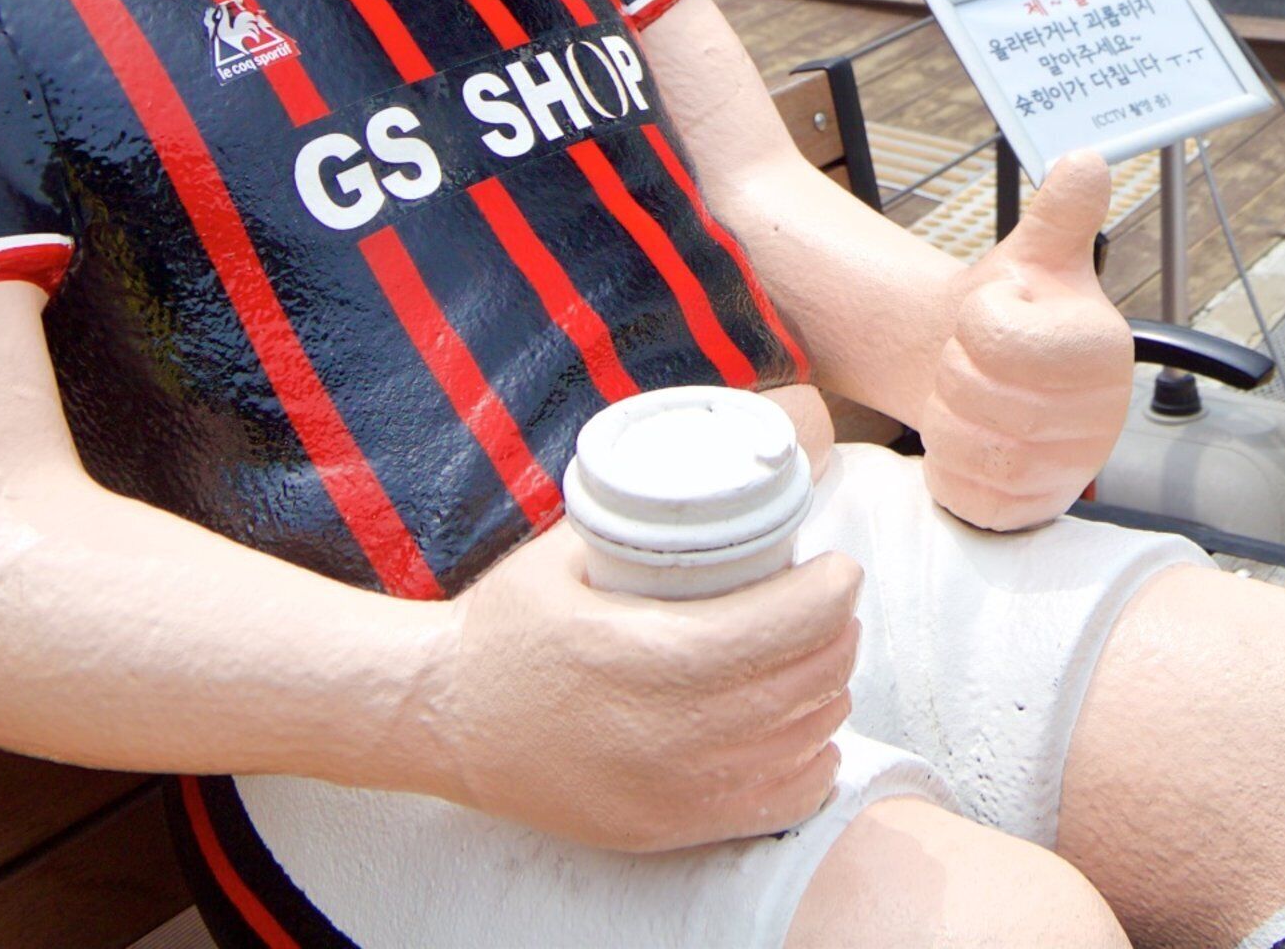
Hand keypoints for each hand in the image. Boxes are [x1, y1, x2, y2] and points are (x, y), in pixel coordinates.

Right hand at [413, 523, 861, 851]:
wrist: (447, 725)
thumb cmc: (507, 629)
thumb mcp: (568, 549)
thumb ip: (653, 518)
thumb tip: (745, 456)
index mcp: (650, 654)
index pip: (789, 624)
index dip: (833, 591)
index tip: (836, 568)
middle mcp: (674, 730)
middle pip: (810, 678)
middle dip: (838, 632)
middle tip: (827, 604)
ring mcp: (680, 789)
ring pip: (809, 735)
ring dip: (828, 687)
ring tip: (812, 653)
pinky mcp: (677, 827)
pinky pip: (788, 797)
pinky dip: (812, 756)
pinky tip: (799, 725)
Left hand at [917, 149, 1133, 530]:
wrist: (994, 382)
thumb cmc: (1015, 317)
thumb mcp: (1032, 259)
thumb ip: (1058, 213)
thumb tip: (1088, 159)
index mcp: (1104, 348)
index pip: (997, 335)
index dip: (975, 323)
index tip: (993, 318)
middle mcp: (1101, 417)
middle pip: (976, 393)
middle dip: (955, 371)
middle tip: (974, 362)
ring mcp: (1070, 471)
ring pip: (968, 444)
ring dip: (947, 416)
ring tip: (970, 398)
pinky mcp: (1034, 512)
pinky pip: (965, 492)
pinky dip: (947, 466)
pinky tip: (968, 441)